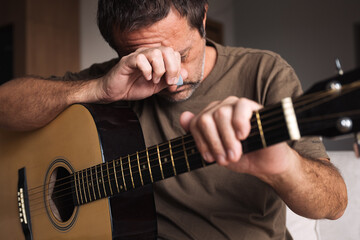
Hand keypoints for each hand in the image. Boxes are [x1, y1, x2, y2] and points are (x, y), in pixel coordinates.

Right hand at [96, 47, 186, 101]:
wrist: (116, 92)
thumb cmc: (134, 87)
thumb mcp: (157, 86)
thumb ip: (170, 79)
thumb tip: (186, 73)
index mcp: (156, 58)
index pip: (174, 54)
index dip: (177, 68)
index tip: (172, 82)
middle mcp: (148, 53)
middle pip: (167, 50)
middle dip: (172, 68)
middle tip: (168, 81)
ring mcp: (137, 56)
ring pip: (155, 53)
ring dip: (159, 69)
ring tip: (154, 80)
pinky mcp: (127, 61)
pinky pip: (140, 59)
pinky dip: (147, 70)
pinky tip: (146, 78)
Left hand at [180, 96, 295, 177]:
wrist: (265, 164)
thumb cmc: (240, 157)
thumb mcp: (216, 152)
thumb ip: (199, 137)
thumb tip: (182, 117)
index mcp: (210, 117)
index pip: (196, 123)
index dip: (201, 142)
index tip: (210, 159)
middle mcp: (221, 108)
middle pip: (206, 119)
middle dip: (214, 143)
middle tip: (225, 160)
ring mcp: (237, 106)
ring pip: (221, 113)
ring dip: (227, 138)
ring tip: (235, 155)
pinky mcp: (254, 107)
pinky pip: (241, 106)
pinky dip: (240, 122)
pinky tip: (243, 136)